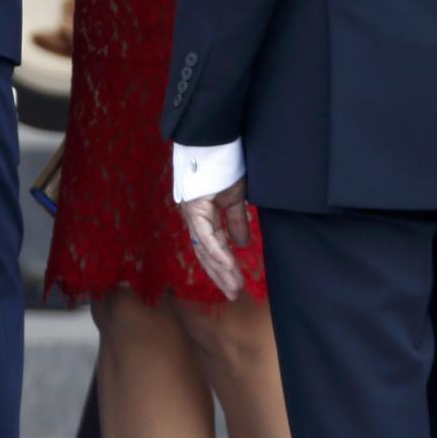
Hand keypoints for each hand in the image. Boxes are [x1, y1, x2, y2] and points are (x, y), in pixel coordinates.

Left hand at [180, 177, 249, 299]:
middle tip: (234, 294)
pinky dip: (216, 251)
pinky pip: (205, 234)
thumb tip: (242, 245)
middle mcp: (196, 219)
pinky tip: (227, 265)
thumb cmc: (226, 166)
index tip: (236, 284)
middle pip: (206, 254)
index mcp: (205, 216)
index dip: (224, 267)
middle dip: (221, 275)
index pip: (212, 248)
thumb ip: (237, 221)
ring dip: (220, 269)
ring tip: (234, 286)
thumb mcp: (236, 198)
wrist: (216, 143)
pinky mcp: (195, 207)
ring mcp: (193, 214)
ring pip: (205, 249)